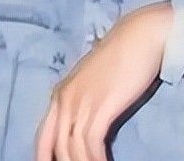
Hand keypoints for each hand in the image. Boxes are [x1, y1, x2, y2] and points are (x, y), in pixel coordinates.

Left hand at [34, 0, 173, 160]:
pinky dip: (96, 160)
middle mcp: (64, 100)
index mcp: (60, 94)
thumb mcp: (95, 81)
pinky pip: (91, 144)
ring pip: (71, 149)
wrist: (141, 35)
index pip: (42, 136)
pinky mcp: (100, 106)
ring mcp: (81, 103)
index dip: (44, 157)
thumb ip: (87, 101)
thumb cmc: (123, 56)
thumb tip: (89, 125)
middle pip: (54, 146)